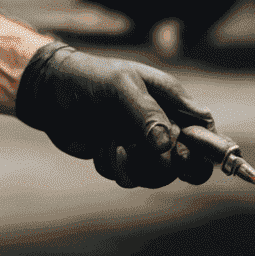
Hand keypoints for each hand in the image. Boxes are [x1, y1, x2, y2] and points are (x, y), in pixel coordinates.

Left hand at [16, 42, 216, 188]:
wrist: (49, 93)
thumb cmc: (89, 78)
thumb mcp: (120, 86)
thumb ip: (145, 113)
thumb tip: (165, 144)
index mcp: (172, 103)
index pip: (205, 131)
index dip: (203, 148)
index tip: (180, 151)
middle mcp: (162, 126)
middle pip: (189, 163)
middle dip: (169, 165)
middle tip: (149, 155)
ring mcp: (141, 145)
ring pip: (157, 175)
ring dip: (134, 165)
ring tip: (113, 144)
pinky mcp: (120, 159)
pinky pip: (128, 177)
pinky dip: (113, 166)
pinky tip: (99, 146)